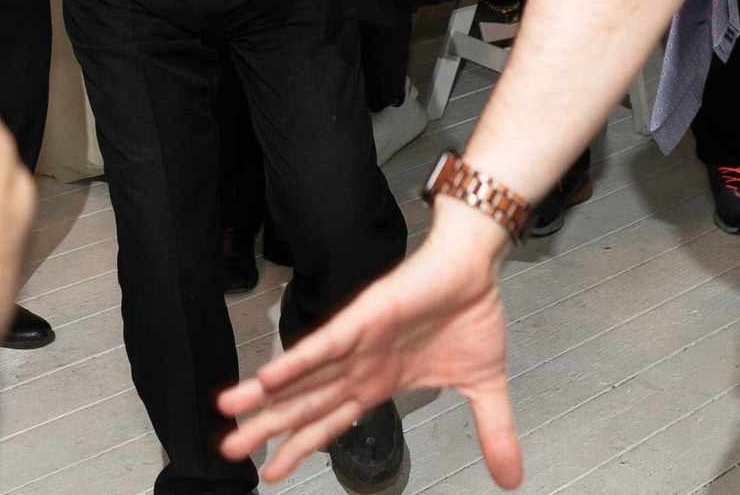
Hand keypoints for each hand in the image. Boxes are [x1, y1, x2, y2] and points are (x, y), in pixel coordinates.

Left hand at [219, 202, 519, 484]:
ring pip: (304, 374)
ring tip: (230, 411)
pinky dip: (298, 360)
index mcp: (379, 383)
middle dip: (266, 428)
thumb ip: (493, 433)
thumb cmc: (472, 312)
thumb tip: (512, 477)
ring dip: (266, 394)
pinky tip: (270, 377)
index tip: (270, 474)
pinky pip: (326, 344)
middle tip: (227, 451)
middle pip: (305, 404)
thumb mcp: (484, 387)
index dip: (300, 447)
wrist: (479, 266)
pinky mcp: (363, 317)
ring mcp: (357, 342)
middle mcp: (359, 365)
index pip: (331, 423)